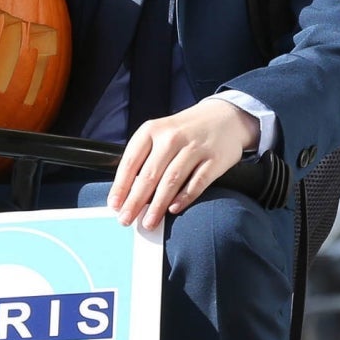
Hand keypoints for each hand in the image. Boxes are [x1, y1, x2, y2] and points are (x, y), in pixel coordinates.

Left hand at [109, 99, 255, 231]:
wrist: (224, 116)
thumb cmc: (185, 131)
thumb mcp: (160, 134)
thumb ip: (145, 158)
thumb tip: (129, 193)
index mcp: (152, 130)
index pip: (130, 161)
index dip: (120, 186)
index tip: (114, 205)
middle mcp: (172, 137)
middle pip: (149, 175)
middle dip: (135, 201)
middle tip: (126, 219)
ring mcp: (195, 148)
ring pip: (171, 181)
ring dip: (157, 205)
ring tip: (149, 222)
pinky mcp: (214, 159)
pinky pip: (197, 183)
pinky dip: (184, 198)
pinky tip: (173, 210)